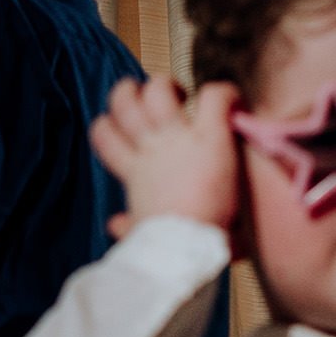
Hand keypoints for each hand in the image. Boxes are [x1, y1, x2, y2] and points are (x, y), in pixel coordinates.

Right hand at [91, 77, 242, 239]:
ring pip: (157, 89)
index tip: (134, 128)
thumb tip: (115, 224)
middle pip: (123, 101)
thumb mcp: (138, 233)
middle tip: (157, 102)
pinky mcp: (209, 139)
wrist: (183, 252)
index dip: (112, 122)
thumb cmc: (163, 251)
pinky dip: (223, 94)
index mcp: (133, 172)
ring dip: (169, 85)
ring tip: (184, 96)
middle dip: (134, 92)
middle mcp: (150, 148)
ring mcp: (177, 140)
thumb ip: (127, 225)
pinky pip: (213, 97)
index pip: (104, 133)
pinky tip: (231, 101)